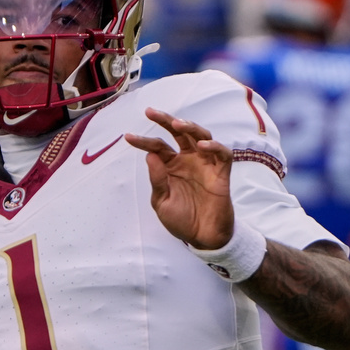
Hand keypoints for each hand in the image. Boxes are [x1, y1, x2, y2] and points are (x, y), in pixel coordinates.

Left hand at [125, 107, 234, 249]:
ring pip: (201, 136)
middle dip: (165, 120)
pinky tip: (202, 145)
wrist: (202, 237)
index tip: (127, 137)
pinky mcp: (221, 172)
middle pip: (179, 133)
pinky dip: (214, 146)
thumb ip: (157, 179)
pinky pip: (222, 154)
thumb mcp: (161, 202)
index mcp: (171, 165)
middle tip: (150, 112)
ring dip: (190, 127)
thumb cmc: (181, 220)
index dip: (142, 141)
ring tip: (177, 124)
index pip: (157, 146)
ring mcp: (205, 164)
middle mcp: (188, 160)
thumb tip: (150, 155)